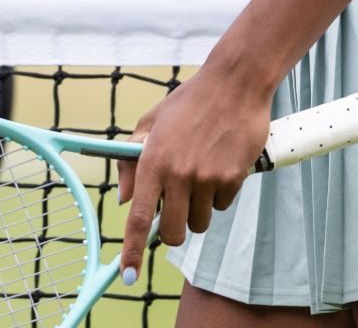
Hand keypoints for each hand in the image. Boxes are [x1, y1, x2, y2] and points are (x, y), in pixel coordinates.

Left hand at [115, 71, 271, 280]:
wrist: (234, 84)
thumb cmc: (189, 103)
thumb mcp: (151, 122)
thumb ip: (132, 161)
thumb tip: (124, 200)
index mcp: (152, 160)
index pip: (137, 216)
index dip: (131, 250)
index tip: (127, 275)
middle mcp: (178, 174)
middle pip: (172, 232)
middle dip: (172, 232)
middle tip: (176, 213)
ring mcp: (206, 177)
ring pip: (199, 222)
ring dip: (198, 210)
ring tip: (200, 176)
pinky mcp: (233, 177)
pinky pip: (222, 205)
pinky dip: (219, 194)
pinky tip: (220, 165)